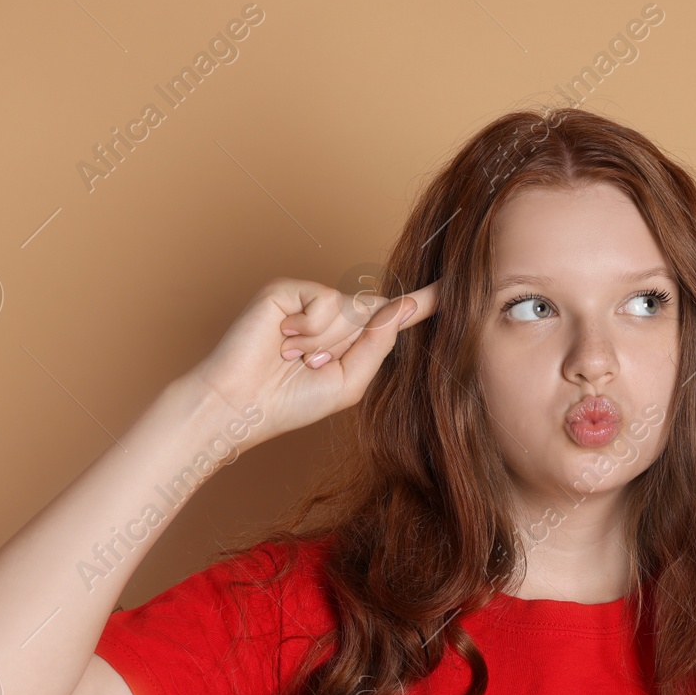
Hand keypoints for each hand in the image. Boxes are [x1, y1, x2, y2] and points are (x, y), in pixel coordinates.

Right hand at [184, 276, 439, 442]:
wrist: (242, 405)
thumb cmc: (291, 401)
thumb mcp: (350, 381)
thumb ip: (379, 345)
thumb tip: (401, 306)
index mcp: (350, 339)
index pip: (391, 315)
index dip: (422, 302)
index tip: (453, 289)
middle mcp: (333, 315)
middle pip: (371, 313)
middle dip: (349, 344)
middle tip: (312, 366)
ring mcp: (309, 300)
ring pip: (348, 308)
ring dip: (326, 341)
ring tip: (294, 357)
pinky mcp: (288, 290)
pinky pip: (324, 300)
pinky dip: (310, 327)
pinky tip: (284, 340)